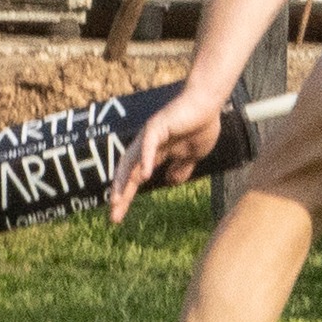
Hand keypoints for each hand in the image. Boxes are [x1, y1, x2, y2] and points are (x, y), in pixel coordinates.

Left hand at [109, 85, 224, 222]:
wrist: (209, 104)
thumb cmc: (201, 125)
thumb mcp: (192, 156)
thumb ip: (180, 168)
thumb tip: (170, 182)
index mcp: (153, 153)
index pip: (135, 178)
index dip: (127, 196)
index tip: (119, 215)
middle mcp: (146, 144)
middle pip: (127, 173)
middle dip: (119, 194)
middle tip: (113, 216)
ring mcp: (150, 135)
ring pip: (130, 160)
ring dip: (123, 181)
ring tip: (116, 200)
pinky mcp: (158, 125)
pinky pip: (148, 145)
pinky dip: (145, 160)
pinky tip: (143, 176)